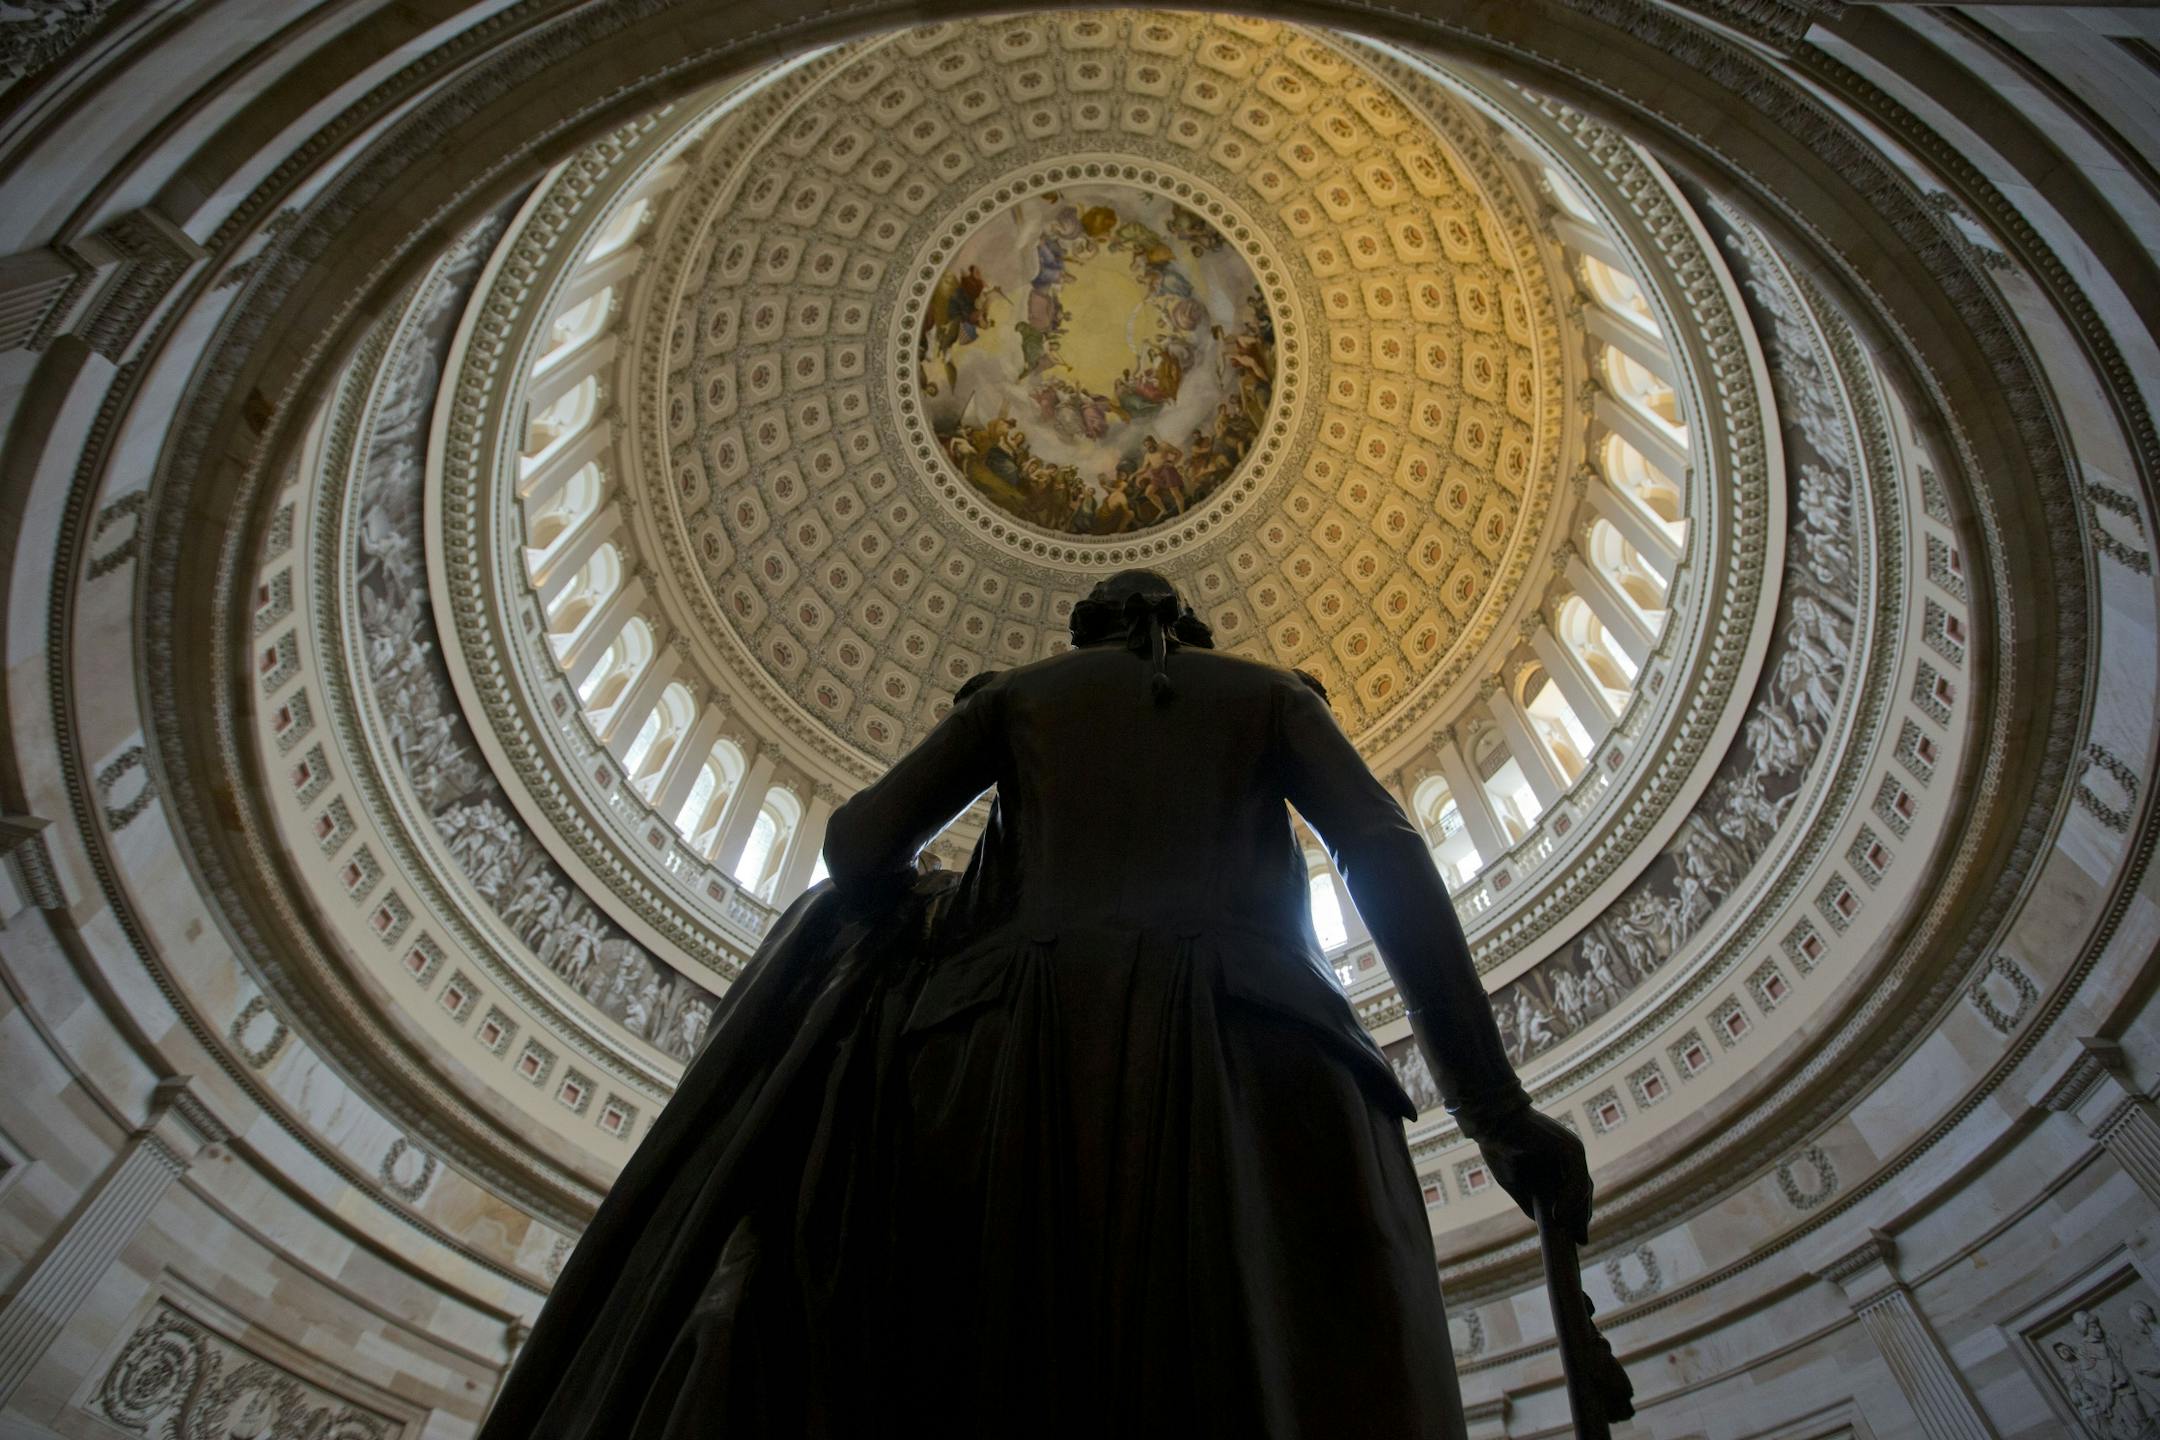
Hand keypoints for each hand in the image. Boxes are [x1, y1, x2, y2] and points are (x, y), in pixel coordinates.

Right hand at [1477, 1105, 1592, 1243]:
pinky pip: (1577, 1178)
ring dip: (1577, 1212)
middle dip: (1582, 1217)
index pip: (1573, 1191)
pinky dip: (1570, 1199)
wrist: (1489, 1123)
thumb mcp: (1513, 1181)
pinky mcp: (1569, 1147)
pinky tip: (1560, 1216)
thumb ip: (1528, 1199)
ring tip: (1568, 1233)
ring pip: (1582, 1187)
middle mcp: (1568, 1154)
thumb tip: (1540, 1222)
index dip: (1575, 1215)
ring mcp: (1571, 1149)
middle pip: (1582, 1191)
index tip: (1576, 1238)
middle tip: (1580, 1241)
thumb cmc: (1498, 1146)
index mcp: (1556, 1159)